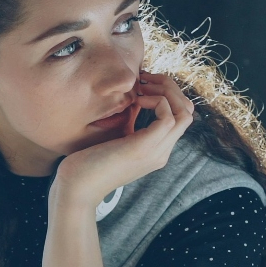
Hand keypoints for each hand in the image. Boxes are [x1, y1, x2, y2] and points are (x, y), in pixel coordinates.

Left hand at [53, 74, 194, 208]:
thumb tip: (134, 100)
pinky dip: (156, 101)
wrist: (78, 188)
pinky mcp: (145, 148)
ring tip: (143, 87)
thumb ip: (130, 122)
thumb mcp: (116, 137)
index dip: (168, 95)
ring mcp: (157, 151)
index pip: (181, 117)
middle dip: (171, 88)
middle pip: (187, 112)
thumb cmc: (88, 163)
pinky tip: (137, 100)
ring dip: (166, 92)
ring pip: (184, 113)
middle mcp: (162, 152)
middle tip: (147, 79)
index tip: (144, 85)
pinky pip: (168, 117)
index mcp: (157, 150)